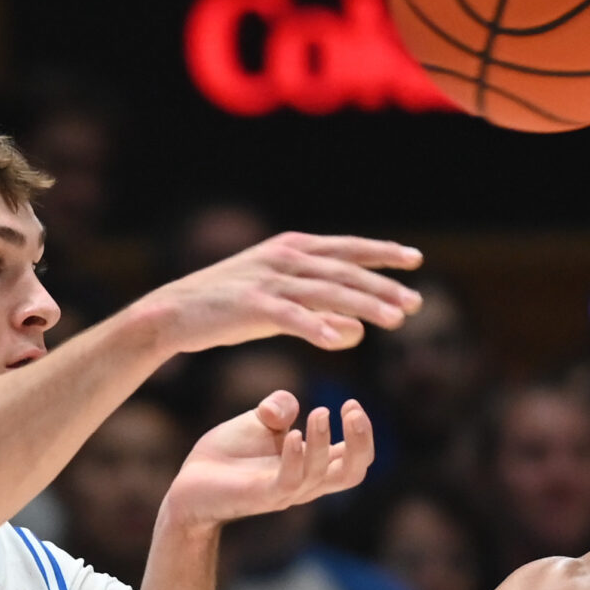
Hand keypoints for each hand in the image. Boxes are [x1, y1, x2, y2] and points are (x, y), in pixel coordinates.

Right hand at [143, 232, 421, 355]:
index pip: (347, 249)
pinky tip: (341, 340)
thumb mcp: (279, 308)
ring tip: (396, 320)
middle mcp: (285, 258)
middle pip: (346, 271)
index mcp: (292, 249)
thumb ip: (319, 315)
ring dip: (365, 305)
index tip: (415, 260)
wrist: (172, 312)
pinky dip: (317, 326)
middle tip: (416, 303)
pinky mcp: (252, 305)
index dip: (382, 253)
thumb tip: (358, 332)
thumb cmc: (227, 310)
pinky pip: (292, 316)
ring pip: (328, 291)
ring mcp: (269, 279)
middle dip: (384, 286)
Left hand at [161, 391, 376, 529]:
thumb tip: (293, 409)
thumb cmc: (228, 455)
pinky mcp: (260, 495)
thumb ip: (280, 407)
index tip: (351, 402)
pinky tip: (292, 434)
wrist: (190, 483)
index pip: (354, 457)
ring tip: (320, 412)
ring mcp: (284, 492)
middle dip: (361, 442)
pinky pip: (287, 481)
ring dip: (323, 441)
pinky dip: (296, 458)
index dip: (362, 432)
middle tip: (352, 411)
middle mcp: (305, 482)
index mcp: (311, 465)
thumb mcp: (260, 421)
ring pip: (321, 475)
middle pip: (352, 473)